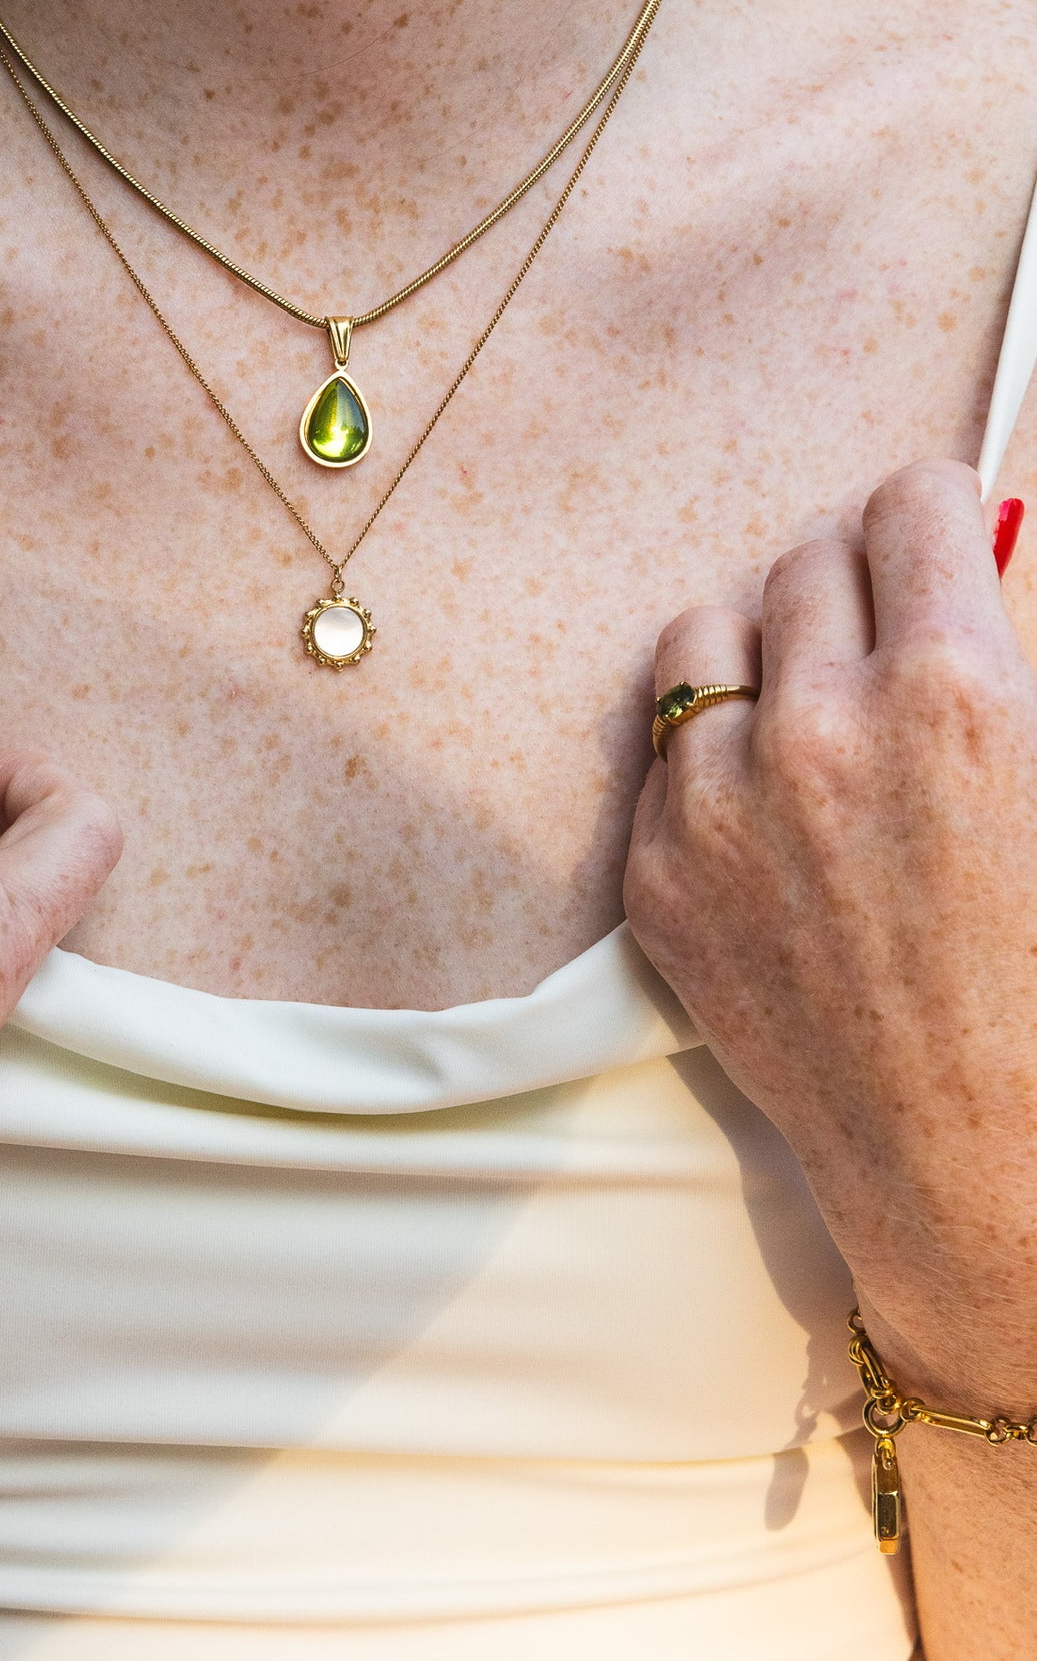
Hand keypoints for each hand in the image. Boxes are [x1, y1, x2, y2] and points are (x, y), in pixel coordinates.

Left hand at [624, 460, 1036, 1400]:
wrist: (976, 1158)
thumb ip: (1003, 666)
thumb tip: (971, 559)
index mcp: (955, 694)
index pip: (910, 502)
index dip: (935, 515)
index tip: (937, 539)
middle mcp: (820, 729)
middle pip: (808, 558)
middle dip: (858, 585)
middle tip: (889, 640)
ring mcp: (719, 803)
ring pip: (708, 632)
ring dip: (762, 647)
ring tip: (813, 705)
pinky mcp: (658, 873)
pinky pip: (665, 747)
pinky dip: (713, 753)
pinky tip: (773, 811)